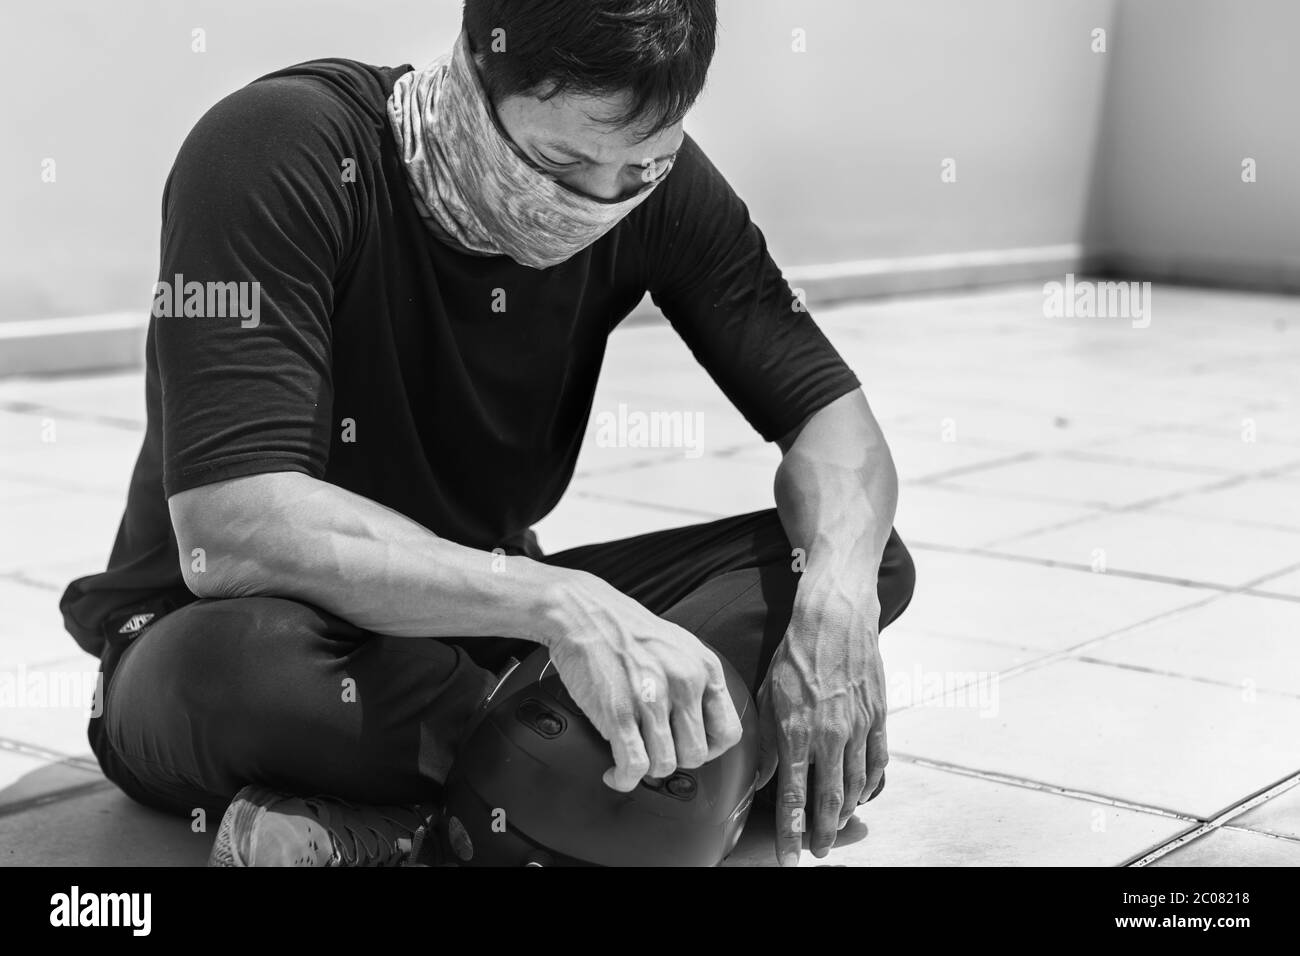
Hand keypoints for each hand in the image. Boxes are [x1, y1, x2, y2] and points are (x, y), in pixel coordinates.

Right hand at [540, 569, 743, 791]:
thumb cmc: (626, 629)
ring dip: (648, 770)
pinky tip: (616, 772)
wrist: (582, 612)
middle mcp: (684, 684)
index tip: (688, 747)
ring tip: (633, 760)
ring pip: (666, 765)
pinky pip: (635, 766)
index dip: (710, 748)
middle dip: (674, 759)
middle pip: (696, 754)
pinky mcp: (619, 713)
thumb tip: (702, 720)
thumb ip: (697, 679)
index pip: (728, 732)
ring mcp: (652, 700)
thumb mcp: (679, 645)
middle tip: (655, 751)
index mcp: (704, 667)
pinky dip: (625, 778)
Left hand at [756, 569, 887, 866]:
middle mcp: (828, 736)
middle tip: (818, 852)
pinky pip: (876, 762)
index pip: (793, 796)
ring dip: (845, 812)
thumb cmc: (794, 655)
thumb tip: (761, 778)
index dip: (791, 832)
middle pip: (828, 800)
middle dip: (822, 832)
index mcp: (795, 732)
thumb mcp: (767, 696)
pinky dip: (869, 784)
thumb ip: (765, 742)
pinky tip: (862, 796)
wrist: (834, 619)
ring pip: (854, 785)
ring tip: (836, 829)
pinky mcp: (877, 717)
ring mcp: (856, 728)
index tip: (790, 857)